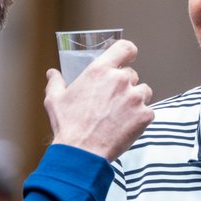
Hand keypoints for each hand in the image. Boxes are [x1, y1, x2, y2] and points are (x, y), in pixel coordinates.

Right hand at [44, 39, 153, 160]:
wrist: (82, 152)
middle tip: (112, 102)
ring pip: (143, 92)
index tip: (128, 58)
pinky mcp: (144, 115)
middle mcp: (120, 79)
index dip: (128, 53)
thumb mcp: (55, 100)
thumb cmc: (68, 126)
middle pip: (132, 74)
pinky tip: (125, 126)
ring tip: (119, 115)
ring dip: (135, 100)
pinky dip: (140, 118)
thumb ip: (56, 82)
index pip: (125, 48)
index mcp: (100, 70)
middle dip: (124, 86)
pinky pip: (148, 112)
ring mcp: (135, 97)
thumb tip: (52, 73)